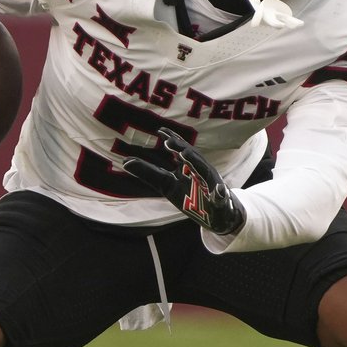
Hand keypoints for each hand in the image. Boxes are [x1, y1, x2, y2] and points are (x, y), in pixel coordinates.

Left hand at [122, 128, 246, 234]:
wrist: (218, 215)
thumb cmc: (191, 197)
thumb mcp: (166, 185)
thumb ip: (148, 173)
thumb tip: (124, 161)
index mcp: (189, 167)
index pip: (181, 151)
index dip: (172, 141)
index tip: (160, 131)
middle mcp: (202, 172)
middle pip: (193, 158)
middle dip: (182, 150)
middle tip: (169, 141)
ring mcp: (213, 186)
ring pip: (207, 173)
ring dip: (198, 165)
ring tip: (186, 156)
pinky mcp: (221, 202)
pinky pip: (222, 198)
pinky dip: (220, 194)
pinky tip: (220, 192)